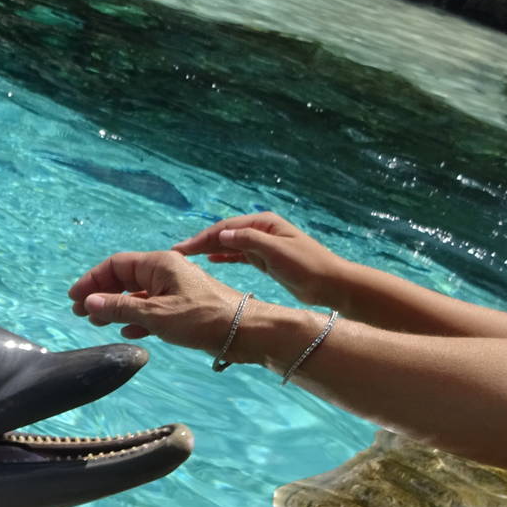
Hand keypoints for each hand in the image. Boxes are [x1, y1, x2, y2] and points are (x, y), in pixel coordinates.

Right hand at [66, 250, 246, 355]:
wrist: (244, 331)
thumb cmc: (201, 318)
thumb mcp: (156, 314)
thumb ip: (121, 308)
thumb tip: (89, 302)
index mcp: (159, 264)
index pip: (115, 265)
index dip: (92, 280)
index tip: (74, 299)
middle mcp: (165, 272)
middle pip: (124, 278)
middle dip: (101, 295)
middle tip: (80, 313)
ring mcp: (174, 289)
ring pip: (137, 295)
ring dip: (116, 308)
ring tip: (98, 323)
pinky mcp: (183, 307)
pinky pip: (152, 308)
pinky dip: (136, 318)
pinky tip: (128, 331)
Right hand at [173, 212, 350, 309]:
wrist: (330, 283)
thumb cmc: (306, 265)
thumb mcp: (276, 251)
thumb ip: (248, 241)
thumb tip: (220, 234)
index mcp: (263, 223)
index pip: (225, 227)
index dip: (202, 237)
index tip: (181, 248)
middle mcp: (261, 230)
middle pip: (225, 234)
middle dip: (201, 243)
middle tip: (177, 253)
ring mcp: (263, 244)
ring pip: (229, 244)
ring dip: (209, 250)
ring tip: (187, 257)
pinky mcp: (265, 259)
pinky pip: (238, 254)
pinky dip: (223, 256)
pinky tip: (209, 261)